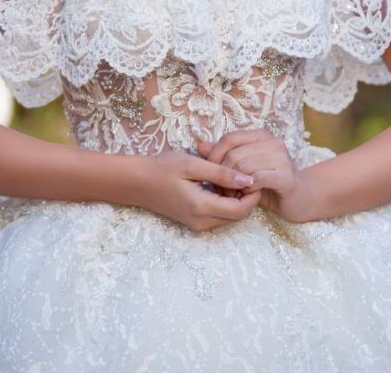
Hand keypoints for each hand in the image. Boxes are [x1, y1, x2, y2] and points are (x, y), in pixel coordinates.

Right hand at [134, 149, 261, 231]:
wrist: (137, 182)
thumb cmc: (163, 168)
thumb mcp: (192, 164)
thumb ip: (221, 173)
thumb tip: (249, 179)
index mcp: (202, 208)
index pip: (241, 210)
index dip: (252, 194)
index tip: (253, 173)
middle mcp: (202, 222)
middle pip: (238, 215)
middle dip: (246, 196)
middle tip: (241, 172)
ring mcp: (198, 224)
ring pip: (230, 216)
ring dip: (236, 198)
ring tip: (229, 175)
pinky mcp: (195, 221)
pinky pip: (219, 215)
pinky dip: (225, 201)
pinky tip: (218, 183)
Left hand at [195, 129, 317, 223]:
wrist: (302, 198)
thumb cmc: (270, 182)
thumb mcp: (244, 166)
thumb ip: (224, 155)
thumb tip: (199, 146)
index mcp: (261, 136)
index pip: (229, 138)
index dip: (215, 156)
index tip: (210, 174)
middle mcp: (272, 142)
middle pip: (233, 154)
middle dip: (222, 175)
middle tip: (221, 190)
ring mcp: (281, 158)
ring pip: (243, 167)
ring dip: (233, 185)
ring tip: (233, 195)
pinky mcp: (286, 177)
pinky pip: (257, 179)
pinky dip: (247, 190)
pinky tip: (247, 196)